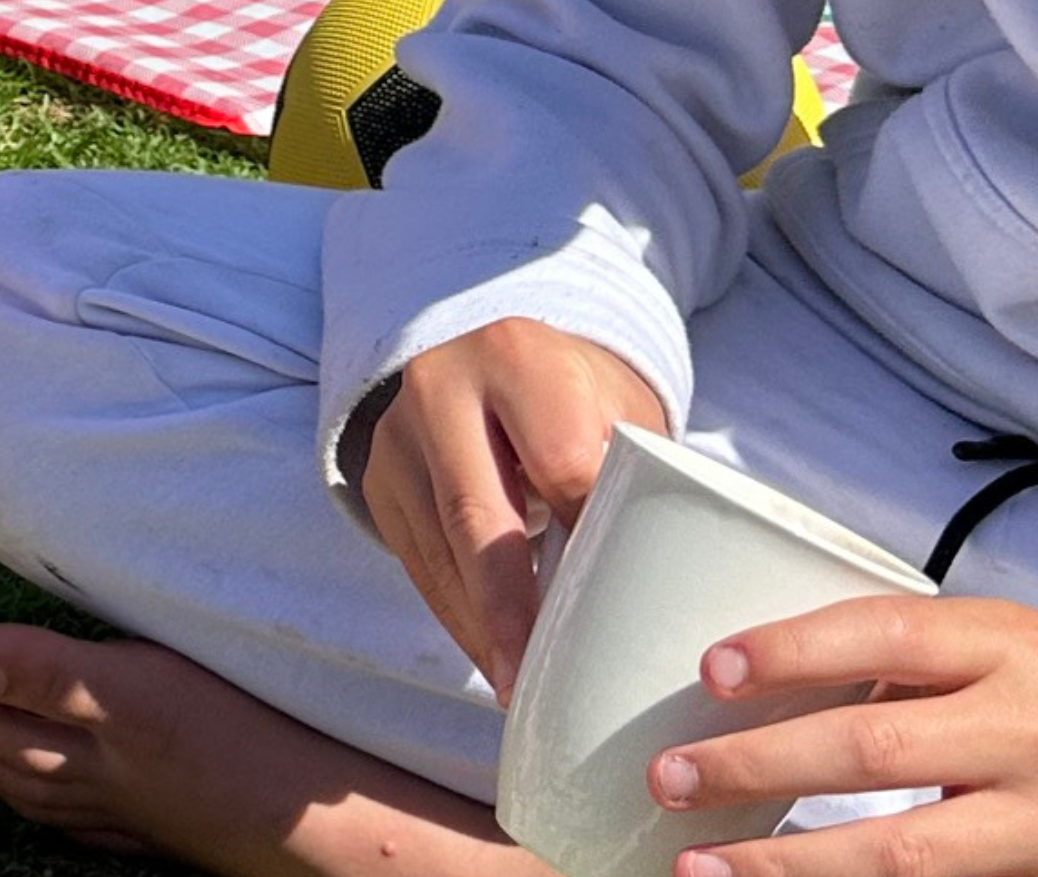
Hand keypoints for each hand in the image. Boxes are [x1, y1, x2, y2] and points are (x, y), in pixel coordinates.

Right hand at [362, 318, 666, 699]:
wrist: (481, 352)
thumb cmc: (570, 393)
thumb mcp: (614, 404)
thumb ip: (634, 467)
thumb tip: (658, 572)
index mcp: (516, 359)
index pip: (560, 462)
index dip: (592, 536)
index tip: (619, 602)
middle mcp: (441, 391)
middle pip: (477, 514)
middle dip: (507, 607)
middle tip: (531, 677)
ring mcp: (398, 438)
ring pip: (438, 549)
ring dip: (478, 626)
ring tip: (517, 684)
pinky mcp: (378, 482)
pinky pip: (417, 563)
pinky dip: (457, 616)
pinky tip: (490, 655)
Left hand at [652, 597, 1037, 876]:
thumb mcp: (989, 644)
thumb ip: (892, 655)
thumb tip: (741, 676)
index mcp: (1008, 648)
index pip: (886, 634)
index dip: (792, 652)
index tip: (711, 672)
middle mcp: (1031, 734)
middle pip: (876, 751)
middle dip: (759, 767)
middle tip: (671, 777)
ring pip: (903, 857)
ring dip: (789, 867)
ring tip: (700, 867)